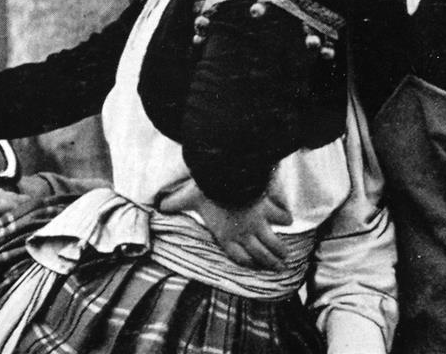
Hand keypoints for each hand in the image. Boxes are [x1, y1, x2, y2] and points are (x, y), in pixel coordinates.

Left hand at [159, 181, 292, 269]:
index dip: (248, 262)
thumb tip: (157, 206)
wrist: (226, 177)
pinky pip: (280, 216)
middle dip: (270, 262)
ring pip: (273, 242)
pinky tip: (288, 220)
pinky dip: (285, 219)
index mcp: (225, 235)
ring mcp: (258, 222)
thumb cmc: (205, 190)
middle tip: (279, 268)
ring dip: (280, 249)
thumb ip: (174, 204)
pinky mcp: (267, 208)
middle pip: (260, 254)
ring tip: (286, 256)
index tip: (254, 265)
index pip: (239, 256)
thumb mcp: (186, 198)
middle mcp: (244, 234)